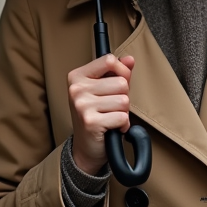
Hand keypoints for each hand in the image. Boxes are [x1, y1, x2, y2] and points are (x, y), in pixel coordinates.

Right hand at [67, 53, 133, 173]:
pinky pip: (122, 117)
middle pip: (121, 83)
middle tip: (111, 107)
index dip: (122, 71)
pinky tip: (112, 127)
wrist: (86, 147)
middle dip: (123, 97)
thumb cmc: (96, 115)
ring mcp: (82, 105)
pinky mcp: (90, 122)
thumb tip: (130, 60)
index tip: (118, 84)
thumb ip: (117, 72)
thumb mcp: (104, 90)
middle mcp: (76, 89)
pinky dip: (123, 124)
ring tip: (111, 117)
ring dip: (123, 112)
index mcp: (77, 76)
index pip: (109, 60)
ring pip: (124, 100)